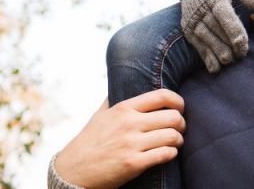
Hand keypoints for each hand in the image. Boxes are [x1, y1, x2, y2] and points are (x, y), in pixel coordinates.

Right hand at [54, 90, 185, 188]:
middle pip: (173, 117)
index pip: (161, 95)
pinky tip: (168, 154)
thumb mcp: (100, 115)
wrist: (72, 171)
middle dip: (181, 123)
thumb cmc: (89, 142)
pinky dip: (171, 154)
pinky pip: (165, 154)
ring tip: (175, 142)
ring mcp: (131, 144)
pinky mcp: (133, 163)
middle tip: (180, 129)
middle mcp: (129, 123)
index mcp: (123, 108)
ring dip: (178, 140)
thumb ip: (114, 98)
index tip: (180, 108)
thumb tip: (122, 81)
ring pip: (172, 136)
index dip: (178, 101)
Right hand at [179, 0, 253, 73]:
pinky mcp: (188, 29)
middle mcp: (201, 9)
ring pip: (205, 38)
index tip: (243, 43)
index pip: (224, 15)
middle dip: (228, 43)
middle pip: (216, 29)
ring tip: (229, 61)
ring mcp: (193, 20)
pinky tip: (215, 68)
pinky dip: (205, 57)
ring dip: (217, 51)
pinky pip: (197, 44)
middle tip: (241, 55)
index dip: (233, 30)